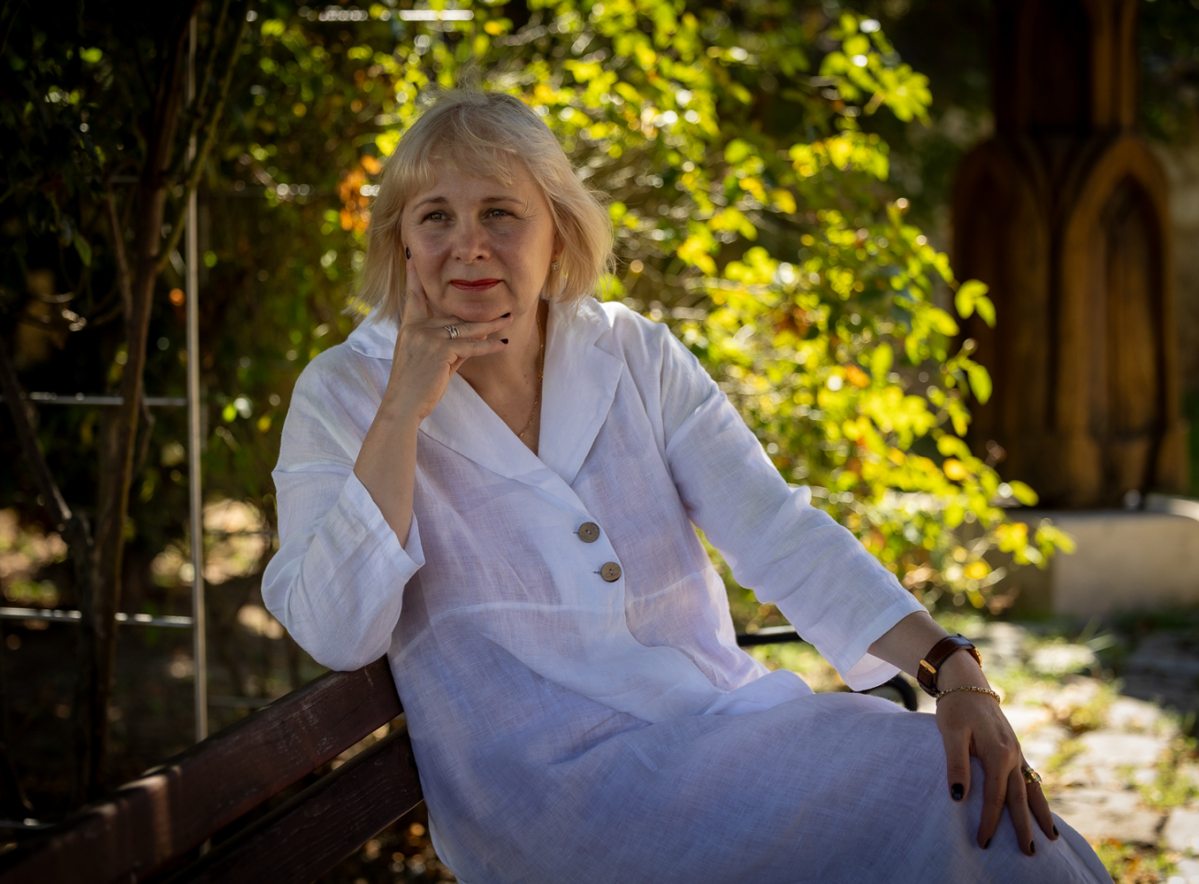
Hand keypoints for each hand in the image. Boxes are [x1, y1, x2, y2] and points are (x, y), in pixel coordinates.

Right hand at [383, 265, 512, 421]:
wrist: (402, 405)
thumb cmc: (413, 386)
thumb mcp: (428, 361)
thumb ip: (447, 346)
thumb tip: (473, 338)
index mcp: (408, 327)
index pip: (413, 297)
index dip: (414, 277)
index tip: (412, 256)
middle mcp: (417, 328)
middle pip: (452, 315)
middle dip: (477, 314)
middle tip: (500, 307)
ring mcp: (428, 337)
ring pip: (466, 329)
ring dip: (490, 326)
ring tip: (508, 319)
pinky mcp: (441, 351)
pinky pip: (470, 346)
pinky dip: (487, 346)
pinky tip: (501, 343)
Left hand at [935, 659, 1057, 853]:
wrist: (966, 682)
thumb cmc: (955, 707)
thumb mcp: (950, 733)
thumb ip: (956, 763)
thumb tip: (959, 797)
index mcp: (998, 752)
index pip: (995, 796)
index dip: (990, 821)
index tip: (983, 841)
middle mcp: (1013, 754)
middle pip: (1020, 797)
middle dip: (1024, 826)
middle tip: (1029, 853)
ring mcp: (1017, 750)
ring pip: (1032, 787)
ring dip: (1041, 812)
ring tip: (1052, 837)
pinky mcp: (1014, 747)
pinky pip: (1030, 776)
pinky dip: (1037, 794)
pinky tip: (1040, 806)